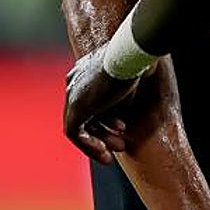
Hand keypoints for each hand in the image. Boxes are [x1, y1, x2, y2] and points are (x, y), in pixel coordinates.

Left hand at [64, 45, 139, 162]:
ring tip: (117, 149)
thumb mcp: (128, 80)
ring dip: (99, 141)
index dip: (107, 118)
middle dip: (104, 132)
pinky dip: (90, 146)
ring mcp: (72, 94)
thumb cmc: (137, 62)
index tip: (121, 128)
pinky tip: (105, 153)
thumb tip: (123, 111)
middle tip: (120, 144)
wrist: (131, 56)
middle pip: (87, 114)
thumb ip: (120, 96)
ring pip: (80, 126)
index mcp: (85, 71)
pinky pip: (75, 133)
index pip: (92, 101)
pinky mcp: (75, 107)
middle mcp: (75, 82)